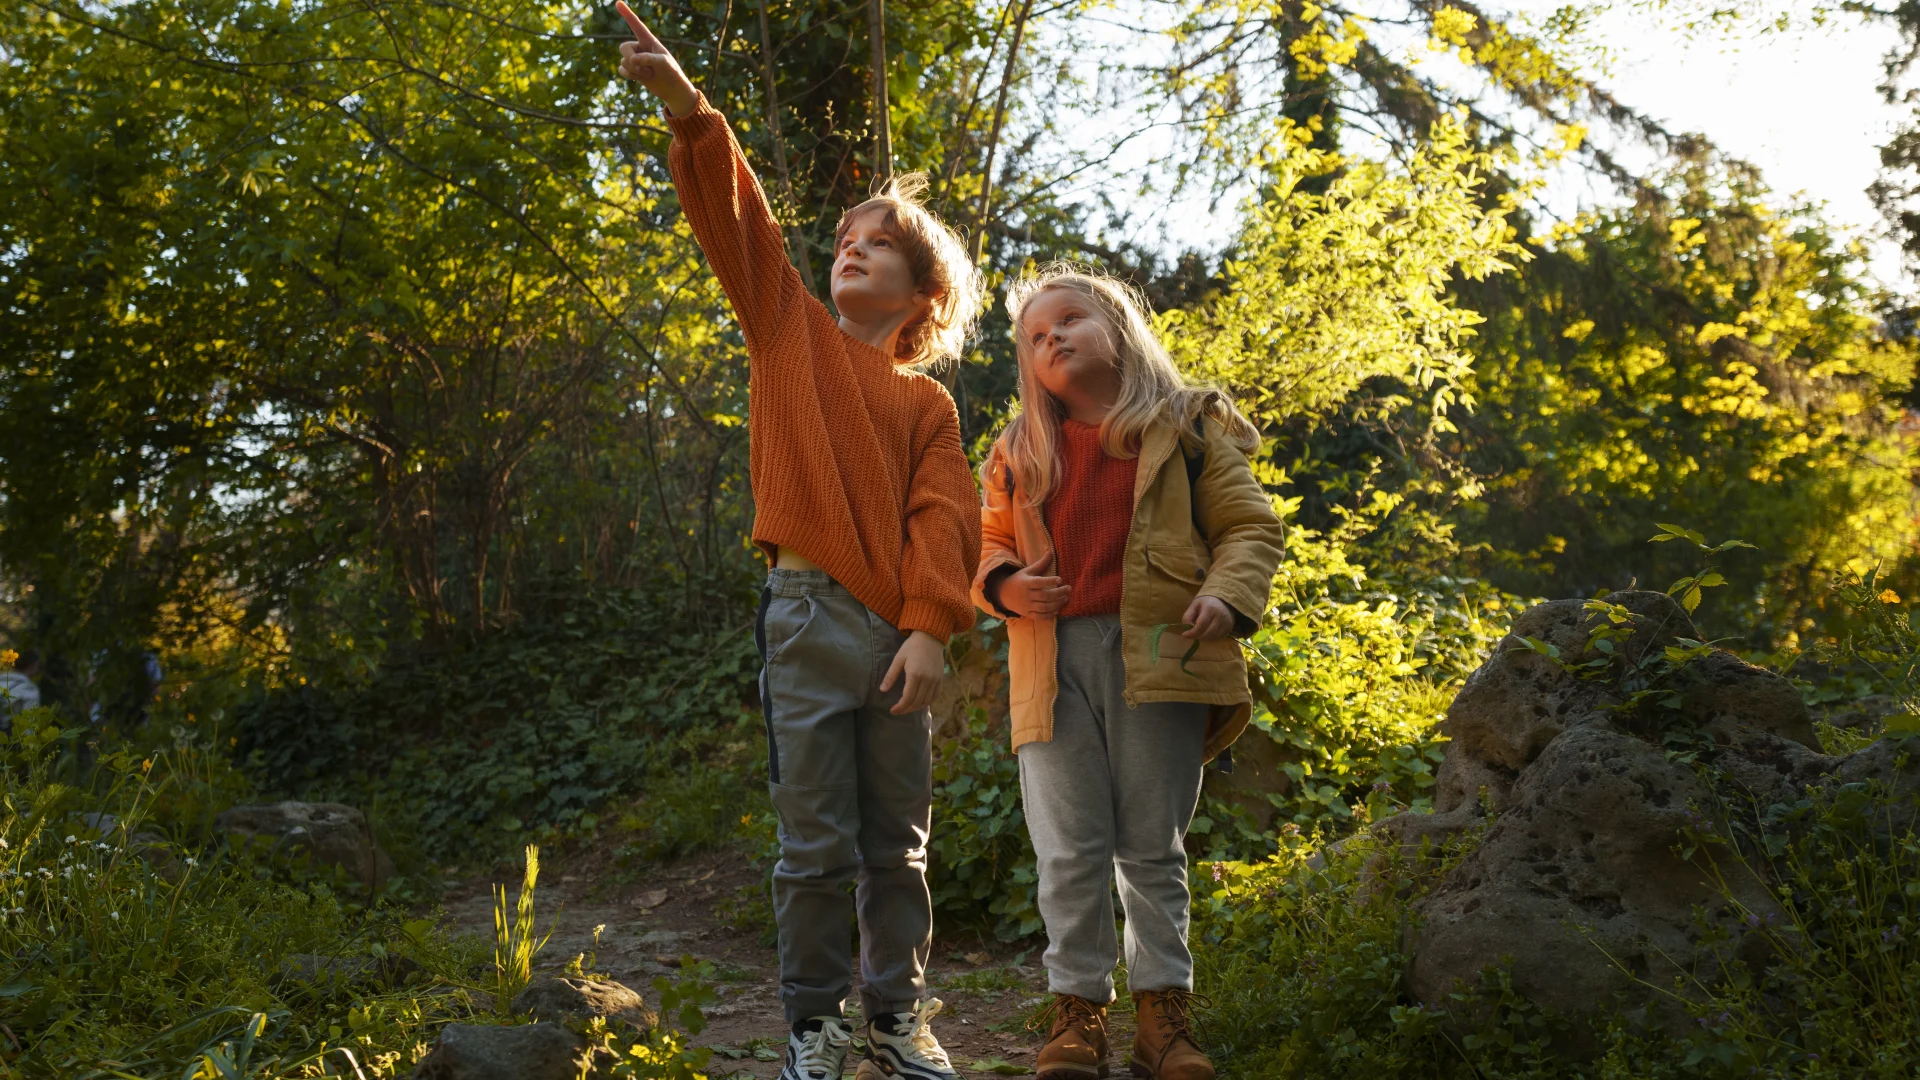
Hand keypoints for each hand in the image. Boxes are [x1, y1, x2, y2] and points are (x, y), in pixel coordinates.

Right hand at [615, 2, 698, 116]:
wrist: (672, 89)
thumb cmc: (671, 72)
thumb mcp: (663, 63)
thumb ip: (647, 59)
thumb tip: (632, 61)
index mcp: (649, 41)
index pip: (637, 25)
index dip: (627, 14)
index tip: (618, 2)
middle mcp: (640, 47)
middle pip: (624, 47)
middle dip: (631, 59)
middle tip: (645, 68)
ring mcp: (635, 59)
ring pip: (623, 61)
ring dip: (636, 71)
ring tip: (650, 74)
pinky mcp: (632, 70)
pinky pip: (621, 70)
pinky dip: (631, 76)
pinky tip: (641, 78)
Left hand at [881, 630, 943, 714]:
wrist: (930, 637)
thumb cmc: (912, 646)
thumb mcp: (898, 659)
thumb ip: (891, 676)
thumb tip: (882, 690)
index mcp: (915, 674)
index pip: (908, 698)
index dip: (900, 707)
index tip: (892, 710)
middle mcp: (927, 679)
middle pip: (917, 702)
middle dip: (906, 709)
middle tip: (898, 711)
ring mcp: (935, 680)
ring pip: (927, 701)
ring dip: (916, 707)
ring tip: (907, 708)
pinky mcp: (941, 679)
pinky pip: (935, 696)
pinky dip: (927, 702)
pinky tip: (920, 702)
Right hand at [993, 552, 1070, 617]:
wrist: (1003, 594)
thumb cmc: (1018, 580)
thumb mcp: (1028, 571)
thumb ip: (1041, 564)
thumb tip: (1051, 552)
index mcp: (1026, 583)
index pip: (1039, 582)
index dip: (1050, 581)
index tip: (1060, 579)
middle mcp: (1026, 595)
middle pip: (1044, 596)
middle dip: (1058, 593)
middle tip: (1069, 588)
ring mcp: (1027, 606)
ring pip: (1044, 607)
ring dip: (1057, 604)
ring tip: (1066, 598)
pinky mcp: (1028, 614)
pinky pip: (1040, 616)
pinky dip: (1050, 615)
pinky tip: (1058, 609)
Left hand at [1181, 595, 1234, 640]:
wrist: (1223, 600)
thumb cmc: (1206, 602)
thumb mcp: (1194, 605)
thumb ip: (1188, 616)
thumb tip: (1186, 628)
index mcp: (1210, 608)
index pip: (1201, 625)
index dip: (1192, 632)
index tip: (1184, 635)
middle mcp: (1220, 617)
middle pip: (1207, 633)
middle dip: (1197, 636)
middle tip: (1191, 635)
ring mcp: (1226, 623)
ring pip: (1213, 637)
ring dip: (1204, 638)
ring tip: (1199, 633)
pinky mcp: (1229, 628)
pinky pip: (1218, 638)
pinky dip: (1210, 638)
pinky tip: (1206, 633)